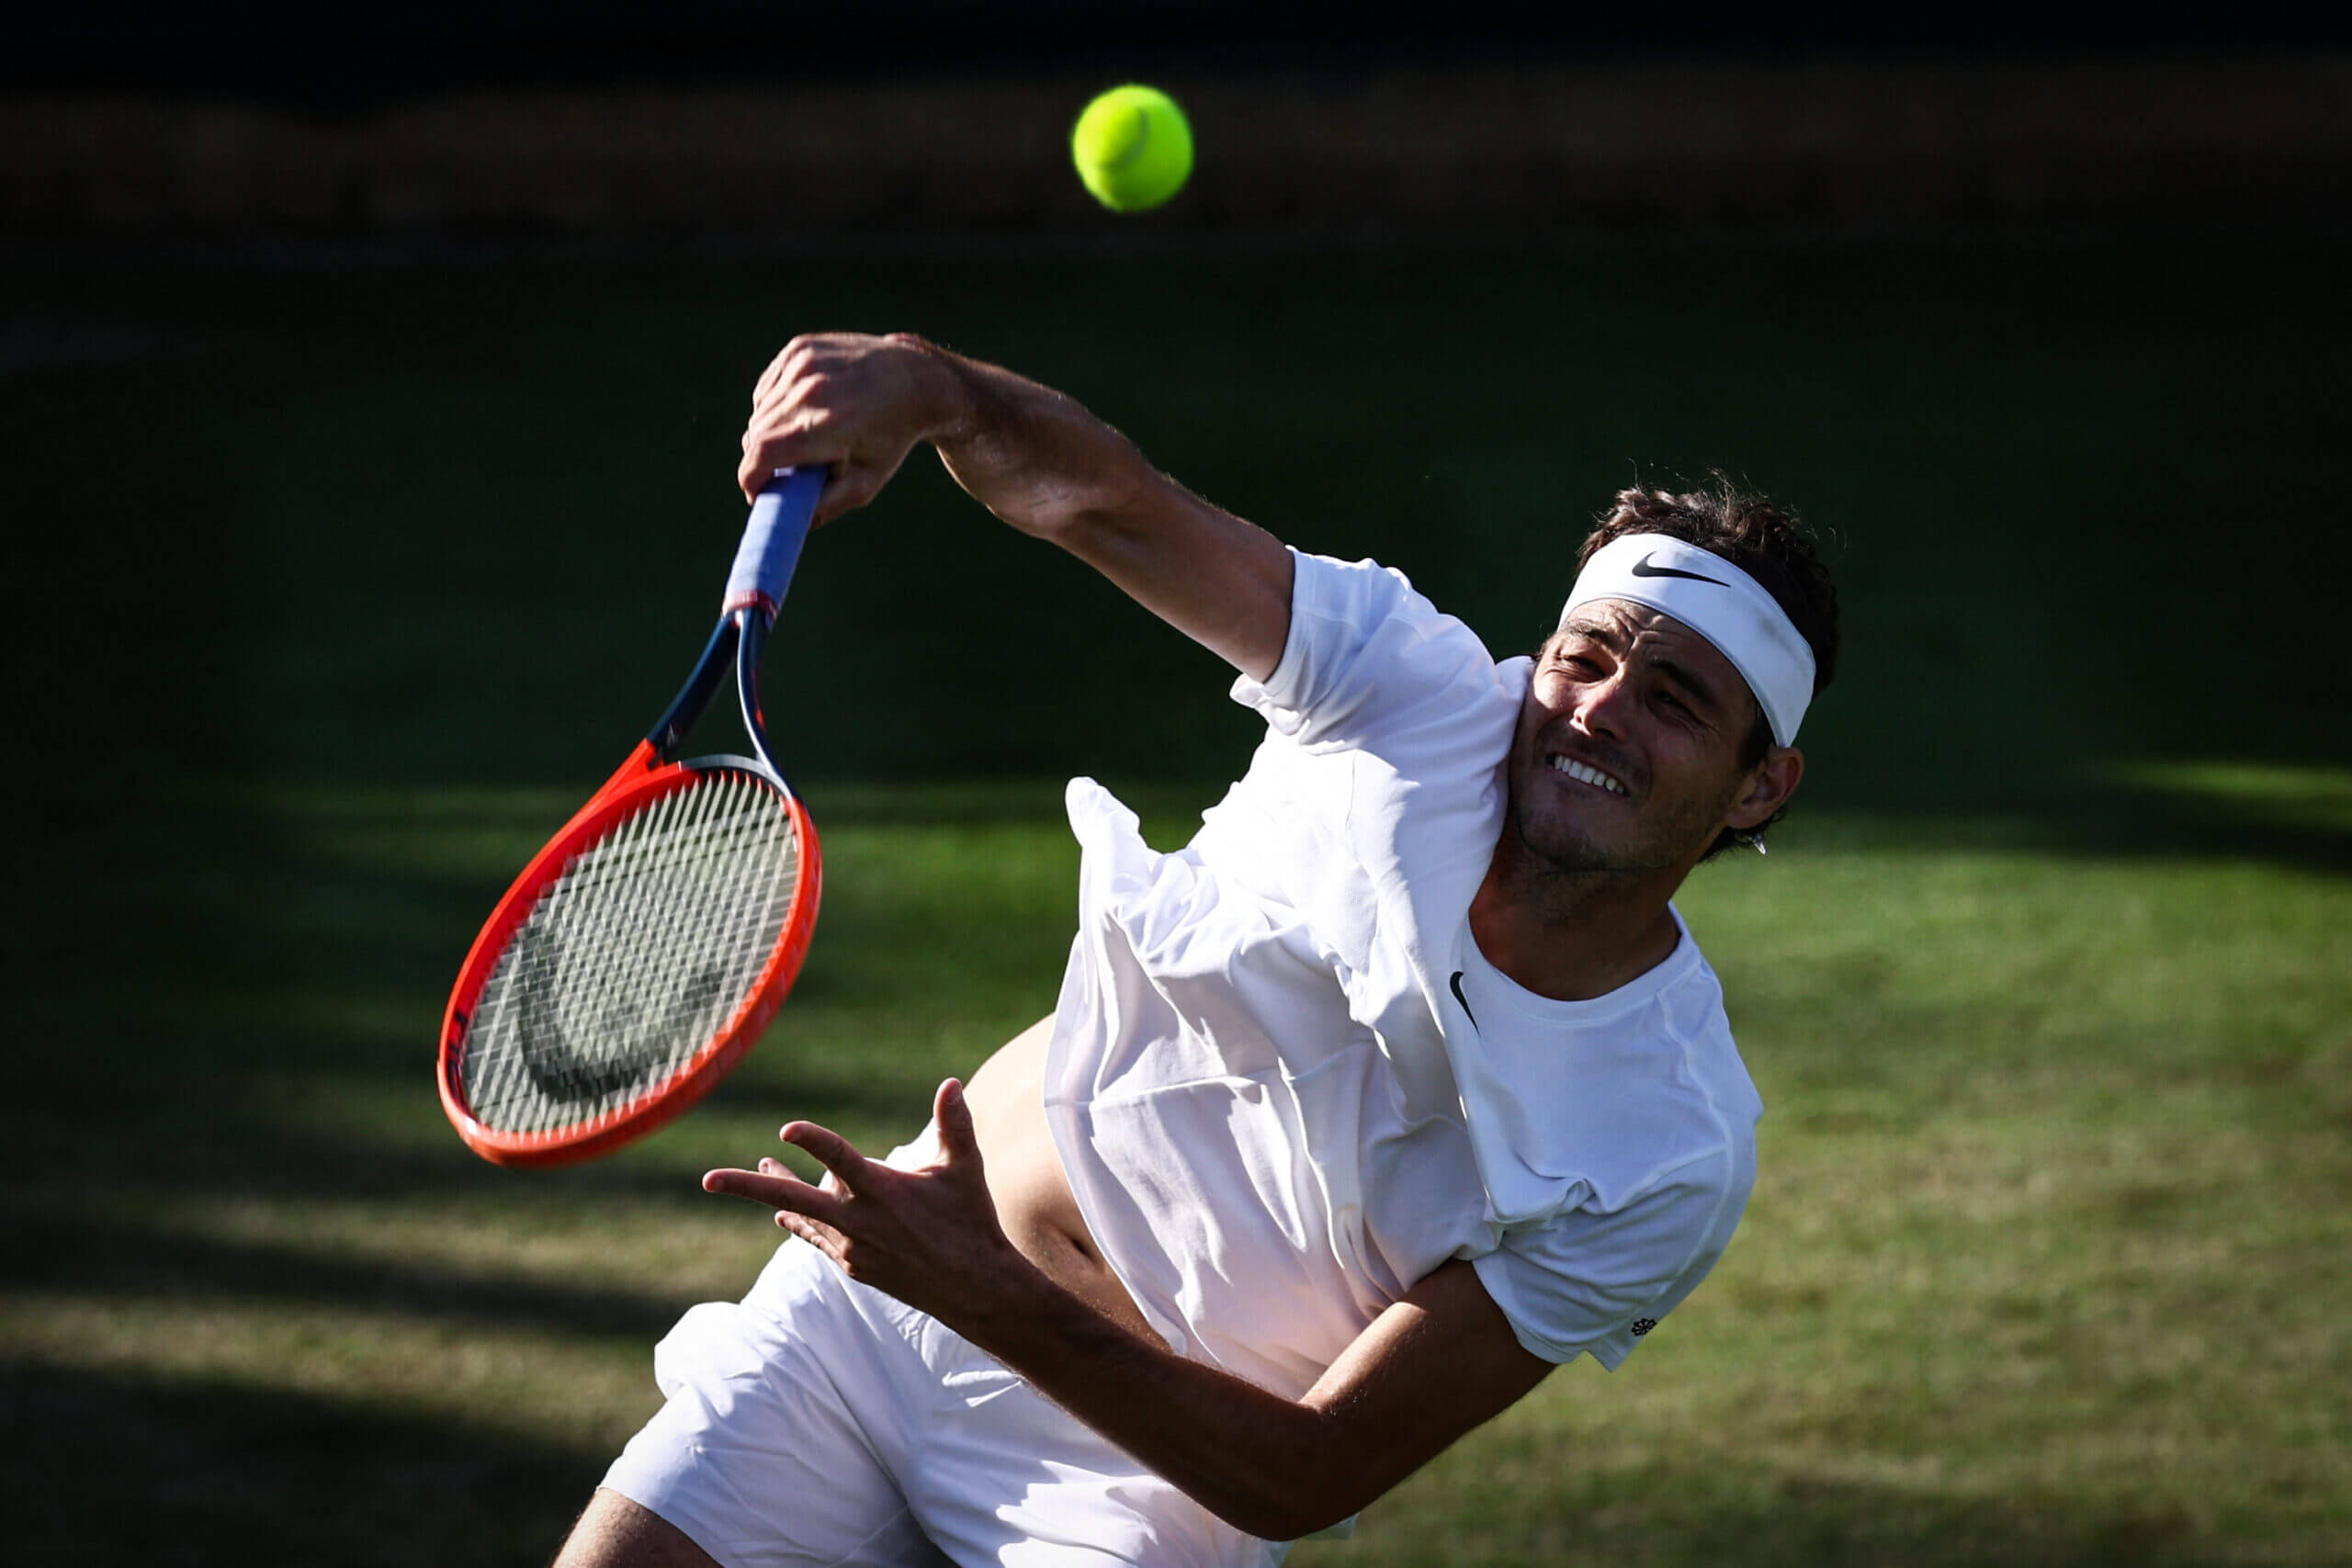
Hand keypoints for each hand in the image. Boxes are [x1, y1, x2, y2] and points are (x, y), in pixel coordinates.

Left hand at [702, 1078, 1023, 1322]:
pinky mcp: (855, 1266)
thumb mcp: (964, 1169)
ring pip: (802, 1216)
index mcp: (883, 1192)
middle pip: (793, 1198)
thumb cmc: (972, 1221)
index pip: (839, 1160)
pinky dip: (799, 1224)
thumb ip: (955, 1124)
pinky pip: (817, 1238)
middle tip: (707, 1179)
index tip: (786, 1130)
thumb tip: (951, 1082)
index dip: (812, 1142)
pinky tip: (782, 1215)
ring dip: (775, 1194)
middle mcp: (859, 1221)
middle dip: (748, 1187)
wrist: (973, 1289)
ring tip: (756, 1168)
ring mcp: (853, 1247)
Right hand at [738, 332, 963, 520]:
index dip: (750, 478)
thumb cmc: (891, 438)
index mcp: (827, 425)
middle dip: (760, 460)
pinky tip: (801, 412)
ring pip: (759, 411)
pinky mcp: (799, 348)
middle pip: (756, 434)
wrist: (914, 380)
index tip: (755, 492)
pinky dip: (773, 406)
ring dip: (767, 432)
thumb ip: (827, 505)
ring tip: (801, 440)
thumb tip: (793, 521)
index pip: (762, 453)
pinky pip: (767, 388)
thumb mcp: (867, 482)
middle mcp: (810, 390)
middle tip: (780, 473)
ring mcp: (803, 364)